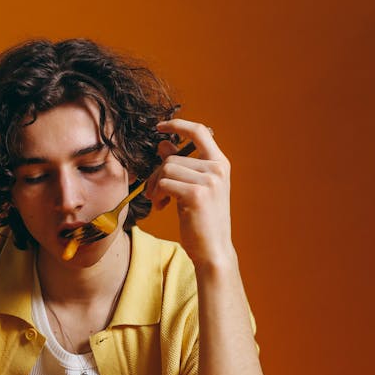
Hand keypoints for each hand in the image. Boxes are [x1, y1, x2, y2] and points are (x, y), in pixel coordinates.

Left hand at [147, 119, 233, 269]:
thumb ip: (181, 164)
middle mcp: (218, 169)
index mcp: (220, 164)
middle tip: (154, 192)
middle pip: (172, 157)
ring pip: (166, 169)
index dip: (178, 124)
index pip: (200, 131)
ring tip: (158, 201)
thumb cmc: (203, 220)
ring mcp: (209, 180)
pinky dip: (157, 195)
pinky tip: (161, 207)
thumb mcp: (194, 188)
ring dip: (155, 186)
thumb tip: (163, 143)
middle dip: (156, 174)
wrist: (213, 250)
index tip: (160, 126)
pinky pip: (164, 183)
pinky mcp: (196, 194)